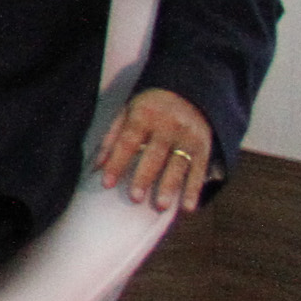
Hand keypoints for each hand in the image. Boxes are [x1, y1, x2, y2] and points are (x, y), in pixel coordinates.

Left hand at [94, 88, 215, 212]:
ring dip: (169, 186)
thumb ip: (111, 137)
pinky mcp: (204, 147)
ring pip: (178, 164)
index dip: (117, 163)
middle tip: (135, 198)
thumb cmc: (149, 108)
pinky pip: (199, 170)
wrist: (188, 93)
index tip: (106, 183)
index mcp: (144, 116)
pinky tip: (188, 207)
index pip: (127, 142)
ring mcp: (188, 137)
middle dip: (144, 177)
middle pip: (154, 154)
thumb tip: (96, 167)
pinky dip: (194, 189)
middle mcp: (168, 126)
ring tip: (160, 206)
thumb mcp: (127, 112)